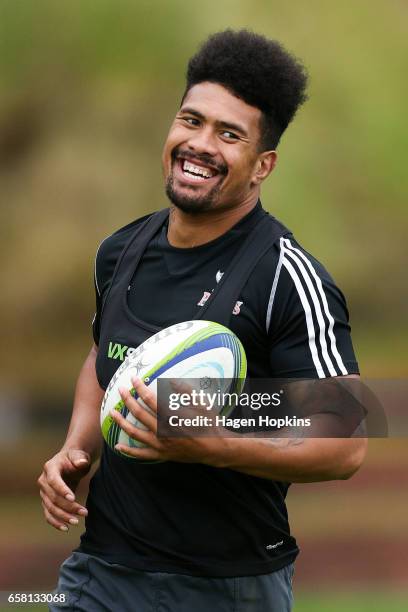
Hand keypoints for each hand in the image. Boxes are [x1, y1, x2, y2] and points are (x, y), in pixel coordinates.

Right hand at [37, 449, 89, 531]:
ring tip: (77, 521)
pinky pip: (48, 514)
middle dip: (68, 507)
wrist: (71, 462)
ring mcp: (44, 492)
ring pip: (50, 508)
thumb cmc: (76, 458)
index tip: (73, 498)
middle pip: (53, 497)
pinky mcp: (47, 501)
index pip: (53, 480)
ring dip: (63, 517)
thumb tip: (81, 462)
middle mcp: (43, 480)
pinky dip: (55, 522)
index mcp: (50, 467)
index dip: (62, 490)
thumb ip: (80, 458)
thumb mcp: (79, 455)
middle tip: (84, 512)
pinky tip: (66, 528)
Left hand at [111, 377, 230, 464]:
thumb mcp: (201, 404)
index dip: (140, 388)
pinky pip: (141, 454)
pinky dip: (128, 451)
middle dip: (128, 400)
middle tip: (120, 390)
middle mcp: (163, 431)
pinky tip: (118, 446)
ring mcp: (160, 445)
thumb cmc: (208, 424)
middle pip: (139, 414)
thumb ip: (186, 392)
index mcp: (172, 417)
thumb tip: (172, 380)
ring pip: (135, 433)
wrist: (213, 448)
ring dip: (122, 422)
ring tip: (112, 413)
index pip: (150, 399)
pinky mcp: (161, 455)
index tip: (133, 379)